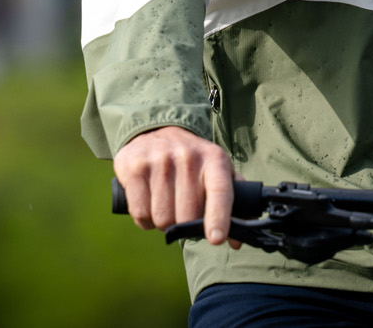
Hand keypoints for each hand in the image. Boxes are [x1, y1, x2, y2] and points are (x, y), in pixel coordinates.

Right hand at [113, 125, 240, 246]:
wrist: (158, 130)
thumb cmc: (194, 162)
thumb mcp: (218, 172)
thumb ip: (233, 206)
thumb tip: (237, 242)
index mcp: (214, 160)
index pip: (220, 191)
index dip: (218, 217)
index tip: (216, 239)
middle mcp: (188, 157)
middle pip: (187, 215)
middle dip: (185, 226)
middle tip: (183, 215)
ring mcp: (159, 160)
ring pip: (162, 218)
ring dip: (164, 223)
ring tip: (166, 207)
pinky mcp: (135, 167)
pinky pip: (140, 213)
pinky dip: (145, 220)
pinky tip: (150, 206)